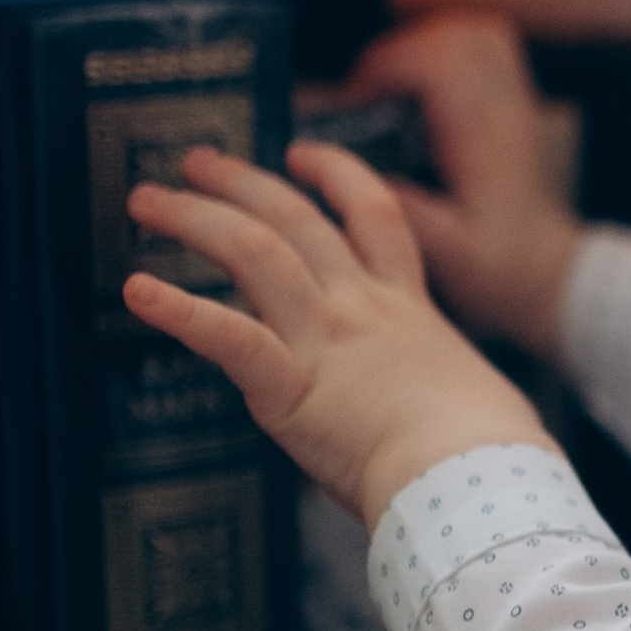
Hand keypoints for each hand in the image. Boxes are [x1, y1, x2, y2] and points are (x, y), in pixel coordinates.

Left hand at [123, 142, 548, 526]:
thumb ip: (449, 396)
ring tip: (148, 200)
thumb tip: (463, 420)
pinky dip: (178, 310)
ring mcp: (326, 340)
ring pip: (254, 252)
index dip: (338, 176)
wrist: (477, 474)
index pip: (375, 219)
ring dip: (195, 219)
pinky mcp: (291, 387)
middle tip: (197, 162)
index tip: (301, 155)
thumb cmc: (492, 455)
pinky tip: (138, 290)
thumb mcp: (480, 401)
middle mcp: (363, 310)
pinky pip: (225, 336)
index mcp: (410, 312)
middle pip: (296, 220)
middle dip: (241, 183)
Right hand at [348, 11, 582, 355]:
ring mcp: (515, 103)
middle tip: (368, 93)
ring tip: (393, 86)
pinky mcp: (515, 106)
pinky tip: (424, 88)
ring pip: (474, 35)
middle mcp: (504, 110)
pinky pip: (487, 50)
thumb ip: (403, 212)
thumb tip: (355, 173)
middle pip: (454, 37)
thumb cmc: (500, 267)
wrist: (548, 273)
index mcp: (484, 136)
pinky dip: (449, 53)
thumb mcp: (446, 254)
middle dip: (400, 52)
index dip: (388, 67)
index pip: (439, 63)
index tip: (358, 97)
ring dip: (424, 47)